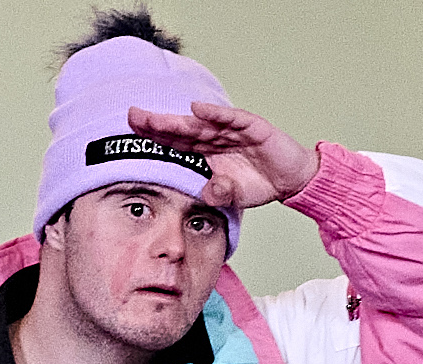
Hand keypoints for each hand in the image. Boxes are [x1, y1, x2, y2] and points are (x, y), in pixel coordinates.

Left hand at [126, 101, 318, 208]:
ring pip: (201, 123)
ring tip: (155, 117)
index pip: (175, 142)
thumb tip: (206, 194)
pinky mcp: (253, 127)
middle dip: (156, 123)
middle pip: (181, 129)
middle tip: (131, 116)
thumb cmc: (260, 183)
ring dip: (179, 119)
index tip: (130, 132)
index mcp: (206, 152)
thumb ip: (219, 195)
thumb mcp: (234, 196)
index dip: (154, 136)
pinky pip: (232, 119)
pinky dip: (216, 114)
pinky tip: (197, 109)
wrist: (292, 178)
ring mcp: (233, 130)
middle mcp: (215, 137)